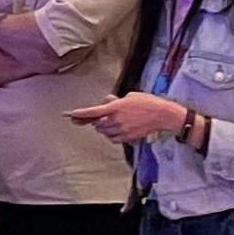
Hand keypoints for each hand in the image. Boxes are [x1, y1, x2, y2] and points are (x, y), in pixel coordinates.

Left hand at [71, 92, 190, 142]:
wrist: (162, 115)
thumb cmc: (148, 102)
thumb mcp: (130, 96)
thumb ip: (116, 100)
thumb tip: (107, 102)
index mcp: (115, 107)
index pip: (93, 112)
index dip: (81, 114)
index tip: (71, 115)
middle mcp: (116, 120)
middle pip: (97, 123)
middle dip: (96, 120)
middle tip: (98, 117)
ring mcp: (121, 130)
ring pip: (104, 132)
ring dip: (103, 127)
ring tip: (111, 121)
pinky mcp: (127, 137)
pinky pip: (112, 138)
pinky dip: (111, 135)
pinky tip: (116, 130)